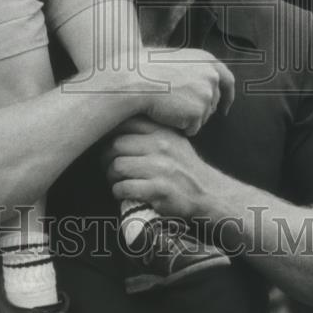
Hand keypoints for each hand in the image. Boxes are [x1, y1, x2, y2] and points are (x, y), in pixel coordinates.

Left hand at [103, 116, 218, 218]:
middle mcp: (161, 146)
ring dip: (111, 177)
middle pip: (116, 145)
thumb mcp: (172, 140)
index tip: (104, 141)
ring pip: (118, 166)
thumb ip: (149, 130)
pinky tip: (123, 192)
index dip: (108, 132)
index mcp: (162, 131)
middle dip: (106, 158)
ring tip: (116, 180)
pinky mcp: (159, 190)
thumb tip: (115, 119)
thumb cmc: (184, 166)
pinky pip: (124, 187)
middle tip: (108, 165)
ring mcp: (161, 168)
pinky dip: (119, 191)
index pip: (125, 122)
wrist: (208, 193)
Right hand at [138, 47, 234, 135]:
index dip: (228, 95)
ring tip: (167, 106)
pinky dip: (180, 127)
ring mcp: (206, 95)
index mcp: (207, 60)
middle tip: (179, 109)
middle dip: (199, 110)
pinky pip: (191, 129)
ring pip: (202, 117)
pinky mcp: (197, 113)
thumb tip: (202, 82)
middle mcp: (211, 76)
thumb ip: (194, 69)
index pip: (227, 79)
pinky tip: (166, 115)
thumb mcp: (176, 59)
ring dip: (187, 118)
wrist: (134, 80)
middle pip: (213, 102)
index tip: (226, 107)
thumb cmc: (146, 69)